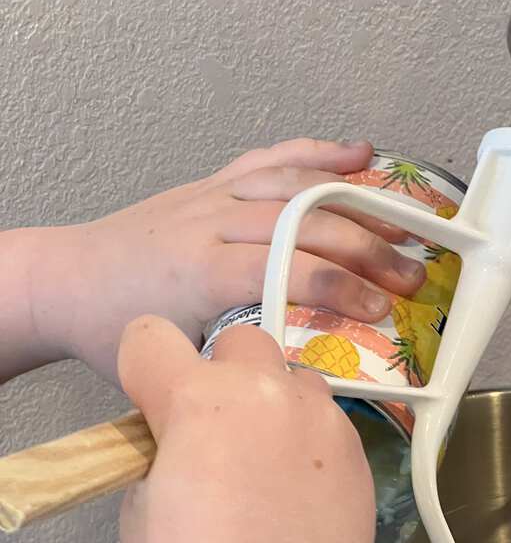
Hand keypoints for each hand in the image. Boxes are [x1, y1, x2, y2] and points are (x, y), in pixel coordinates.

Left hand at [31, 138, 423, 381]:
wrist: (64, 280)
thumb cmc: (111, 330)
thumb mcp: (169, 365)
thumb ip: (230, 372)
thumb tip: (296, 389)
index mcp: (200, 273)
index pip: (288, 271)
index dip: (342, 289)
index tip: (382, 310)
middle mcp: (211, 223)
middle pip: (306, 222)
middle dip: (368, 248)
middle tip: (413, 274)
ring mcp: (213, 194)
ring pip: (297, 184)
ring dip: (358, 202)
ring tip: (407, 222)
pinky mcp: (212, 182)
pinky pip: (271, 158)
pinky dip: (318, 153)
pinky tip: (359, 154)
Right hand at [89, 315, 374, 542]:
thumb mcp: (145, 504)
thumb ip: (165, 447)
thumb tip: (185, 438)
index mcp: (197, 397)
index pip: (152, 336)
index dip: (145, 370)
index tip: (153, 405)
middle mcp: (269, 393)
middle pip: (241, 340)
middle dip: (223, 375)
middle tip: (217, 434)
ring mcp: (326, 424)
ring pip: (298, 380)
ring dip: (277, 406)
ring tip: (268, 470)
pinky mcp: (363, 459)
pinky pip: (332, 428)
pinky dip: (313, 447)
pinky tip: (303, 502)